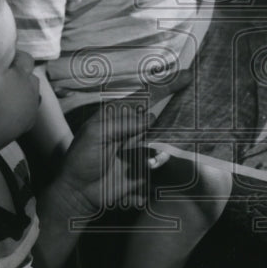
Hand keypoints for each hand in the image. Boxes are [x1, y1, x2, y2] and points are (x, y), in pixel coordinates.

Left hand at [43, 75, 191, 220]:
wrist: (79, 191)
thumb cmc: (82, 158)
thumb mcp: (96, 134)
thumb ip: (123, 123)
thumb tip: (150, 117)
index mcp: (119, 113)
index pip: (146, 94)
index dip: (166, 84)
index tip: (186, 76)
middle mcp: (133, 126)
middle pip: (160, 113)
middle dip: (174, 110)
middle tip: (179, 112)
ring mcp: (140, 144)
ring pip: (164, 136)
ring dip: (162, 141)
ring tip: (139, 151)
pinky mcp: (145, 164)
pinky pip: (160, 158)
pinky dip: (156, 160)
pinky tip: (143, 165)